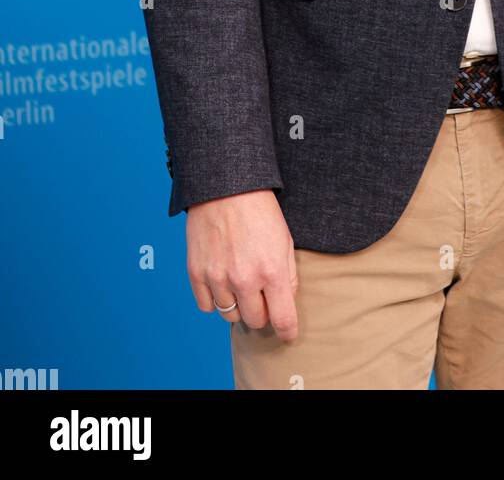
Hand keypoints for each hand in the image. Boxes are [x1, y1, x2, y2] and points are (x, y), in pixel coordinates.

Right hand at [186, 189, 298, 341]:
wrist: (225, 187)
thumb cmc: (259, 211)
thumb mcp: (285, 239)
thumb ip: (288, 275)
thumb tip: (285, 303)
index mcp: (271, 270)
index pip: (282, 320)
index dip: (287, 332)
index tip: (288, 334)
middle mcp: (244, 279)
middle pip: (255, 321)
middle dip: (262, 313)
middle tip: (263, 297)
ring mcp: (217, 277)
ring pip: (229, 316)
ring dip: (238, 305)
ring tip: (241, 284)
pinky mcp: (196, 273)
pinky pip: (207, 306)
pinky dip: (216, 300)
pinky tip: (222, 283)